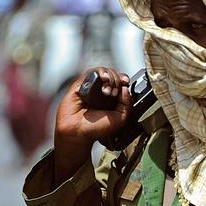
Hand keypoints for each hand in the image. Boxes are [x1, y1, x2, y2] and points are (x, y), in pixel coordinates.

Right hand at [52, 67, 132, 183]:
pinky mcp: (80, 84)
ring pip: (103, 72)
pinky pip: (91, 72)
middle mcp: (102, 91)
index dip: (124, 80)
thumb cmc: (96, 129)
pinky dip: (99, 72)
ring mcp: (91, 87)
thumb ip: (127, 103)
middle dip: (117, 80)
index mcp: (113, 99)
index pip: (121, 82)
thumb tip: (126, 88)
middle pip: (114, 75)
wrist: (78, 133)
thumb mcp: (120, 118)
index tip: (126, 83)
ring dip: (109, 76)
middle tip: (114, 93)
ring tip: (108, 89)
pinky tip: (103, 79)